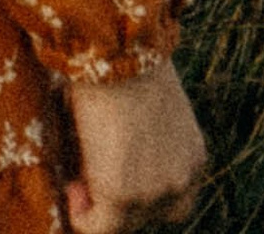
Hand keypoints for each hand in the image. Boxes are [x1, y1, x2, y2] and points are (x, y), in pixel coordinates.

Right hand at [63, 62, 207, 231]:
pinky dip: (82, 217)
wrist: (118, 48)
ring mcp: (155, 193)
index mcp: (193, 156)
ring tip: (76, 177)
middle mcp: (182, 181)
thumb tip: (111, 149)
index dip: (142, 193)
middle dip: (120, 202)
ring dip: (98, 205)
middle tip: (88, 176)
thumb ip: (143, 137)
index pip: (174, 198)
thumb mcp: (148, 103)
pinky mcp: (123, 196)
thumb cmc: (126, 59)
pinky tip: (70, 192)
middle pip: (151, 214)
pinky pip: (99, 227)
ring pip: (123, 220)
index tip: (113, 171)